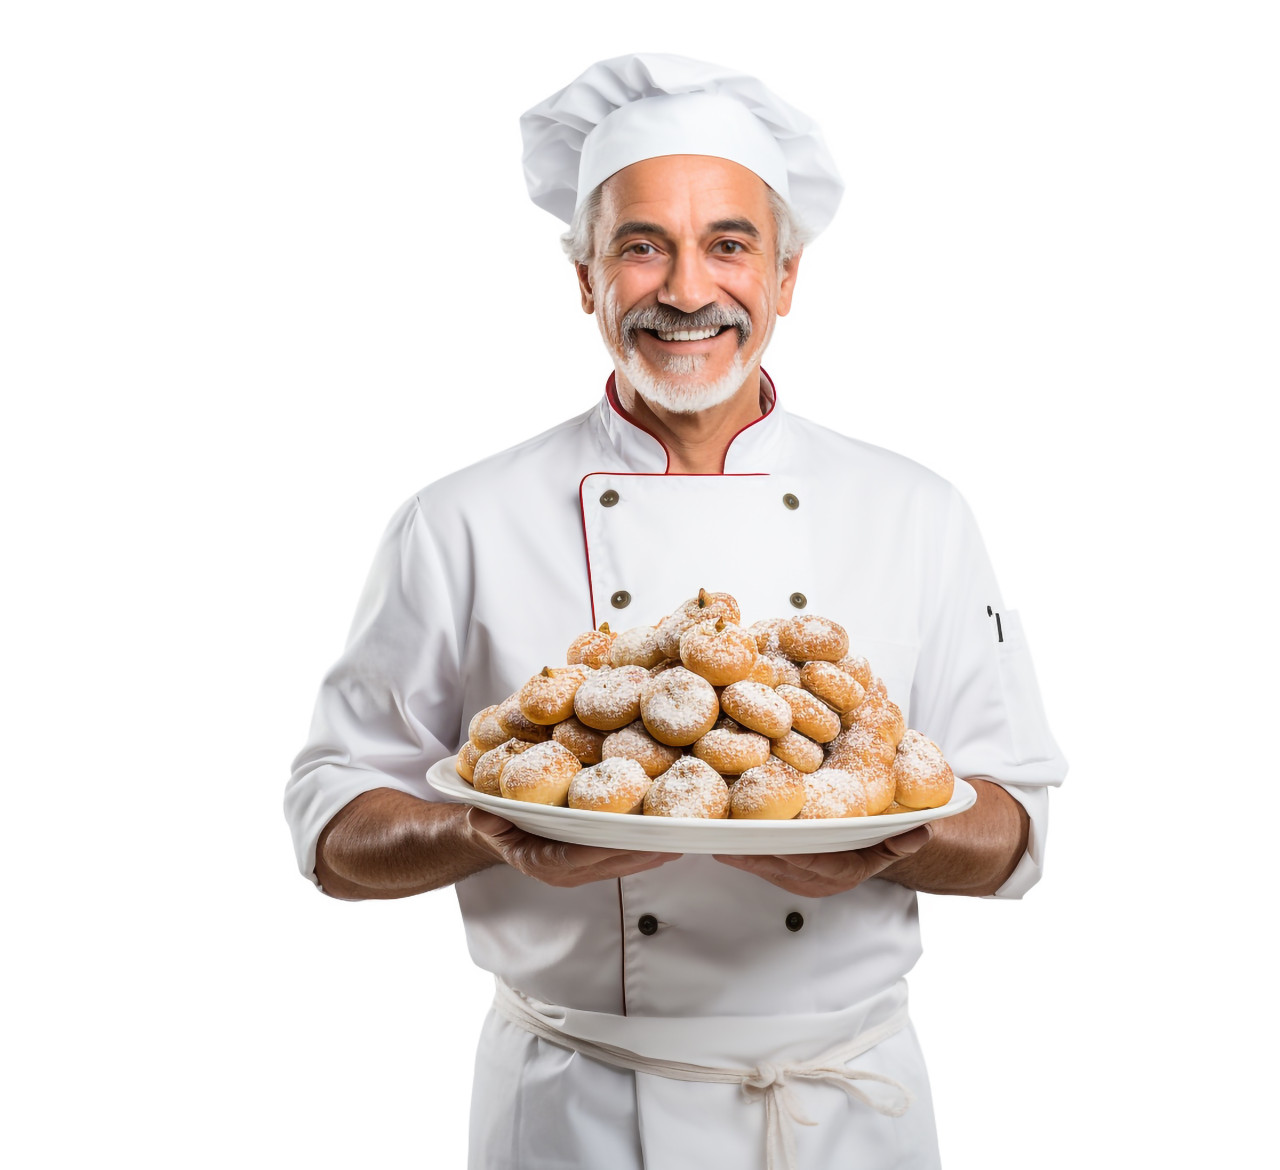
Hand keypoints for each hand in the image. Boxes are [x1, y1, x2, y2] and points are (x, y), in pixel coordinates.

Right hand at [467, 809, 679, 887]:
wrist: (501, 838)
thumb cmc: (497, 826)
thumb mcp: (486, 822)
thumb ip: (486, 821)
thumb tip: (481, 814)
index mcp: (543, 862)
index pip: (578, 857)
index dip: (606, 849)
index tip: (632, 838)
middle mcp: (567, 872)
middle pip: (610, 863)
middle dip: (641, 852)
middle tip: (671, 838)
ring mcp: (582, 871)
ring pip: (622, 865)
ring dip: (650, 854)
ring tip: (680, 840)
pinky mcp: (593, 864)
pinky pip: (623, 861)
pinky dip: (646, 852)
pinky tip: (668, 840)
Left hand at [713, 825, 933, 896]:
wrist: (867, 853)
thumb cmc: (876, 843)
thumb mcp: (891, 843)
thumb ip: (902, 840)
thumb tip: (920, 831)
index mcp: (839, 872)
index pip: (813, 863)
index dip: (793, 852)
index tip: (772, 838)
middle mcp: (811, 879)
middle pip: (779, 864)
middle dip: (753, 848)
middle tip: (729, 831)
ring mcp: (792, 876)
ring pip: (762, 863)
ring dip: (740, 848)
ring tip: (716, 828)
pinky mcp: (776, 868)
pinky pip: (754, 860)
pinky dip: (738, 846)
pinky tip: (717, 830)